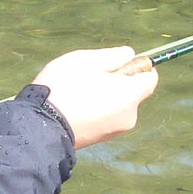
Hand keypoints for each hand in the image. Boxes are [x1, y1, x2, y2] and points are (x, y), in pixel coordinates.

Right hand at [31, 46, 155, 148]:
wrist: (41, 126)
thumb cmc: (65, 87)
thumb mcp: (88, 60)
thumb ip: (114, 55)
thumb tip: (129, 55)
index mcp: (131, 95)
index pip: (151, 77)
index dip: (137, 66)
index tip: (116, 63)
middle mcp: (129, 116)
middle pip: (133, 92)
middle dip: (117, 81)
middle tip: (90, 75)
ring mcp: (114, 130)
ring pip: (117, 104)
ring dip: (104, 95)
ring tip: (77, 91)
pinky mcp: (100, 139)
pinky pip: (105, 117)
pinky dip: (96, 109)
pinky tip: (74, 105)